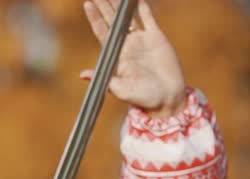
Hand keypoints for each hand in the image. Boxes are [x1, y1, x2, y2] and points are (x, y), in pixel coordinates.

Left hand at [80, 0, 186, 117]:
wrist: (166, 98)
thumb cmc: (142, 98)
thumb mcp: (121, 90)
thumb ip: (105, 80)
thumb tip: (83, 75)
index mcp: (115, 55)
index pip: (102, 32)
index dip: (95, 17)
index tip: (87, 3)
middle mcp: (126, 45)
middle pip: (112, 20)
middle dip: (104, 5)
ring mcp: (140, 40)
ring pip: (128, 16)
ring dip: (121, 3)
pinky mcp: (156, 38)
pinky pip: (147, 18)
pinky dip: (141, 6)